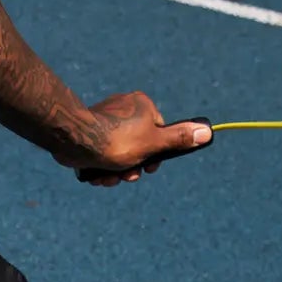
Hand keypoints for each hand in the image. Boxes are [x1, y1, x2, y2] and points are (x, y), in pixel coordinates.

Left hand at [63, 92, 211, 184]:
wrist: (74, 140)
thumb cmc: (116, 140)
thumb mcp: (154, 143)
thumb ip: (179, 139)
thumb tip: (207, 132)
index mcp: (141, 104)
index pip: (157, 132)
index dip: (156, 154)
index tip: (150, 169)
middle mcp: (122, 107)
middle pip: (137, 145)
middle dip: (133, 167)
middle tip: (127, 177)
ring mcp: (103, 119)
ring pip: (117, 152)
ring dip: (116, 172)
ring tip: (109, 178)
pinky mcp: (86, 131)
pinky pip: (100, 152)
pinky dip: (101, 167)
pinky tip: (97, 175)